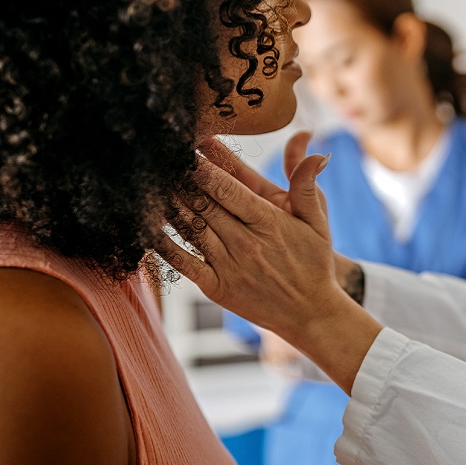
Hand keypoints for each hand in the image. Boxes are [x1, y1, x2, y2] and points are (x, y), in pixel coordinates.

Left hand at [159, 134, 382, 391]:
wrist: (310, 314)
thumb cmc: (314, 264)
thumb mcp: (318, 222)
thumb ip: (307, 186)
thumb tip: (318, 153)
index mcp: (269, 223)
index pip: (227, 189)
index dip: (202, 168)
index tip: (185, 150)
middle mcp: (246, 243)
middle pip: (204, 204)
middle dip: (180, 180)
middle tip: (160, 160)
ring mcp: (229, 266)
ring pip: (190, 228)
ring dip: (168, 204)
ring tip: (150, 183)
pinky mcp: (216, 287)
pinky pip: (183, 262)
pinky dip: (163, 244)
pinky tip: (147, 226)